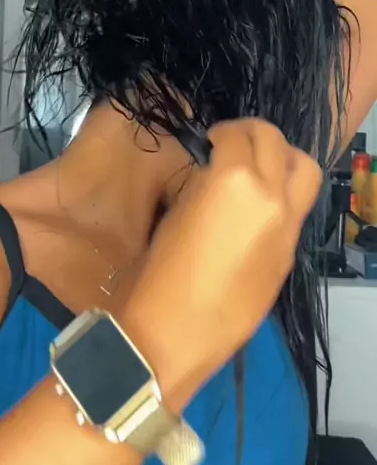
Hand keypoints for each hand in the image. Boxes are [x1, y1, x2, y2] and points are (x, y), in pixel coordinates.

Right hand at [124, 119, 321, 410]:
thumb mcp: (176, 211)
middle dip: (254, 135)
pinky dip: (282, 196)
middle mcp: (271, 196)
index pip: (238, 134)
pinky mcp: (289, 255)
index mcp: (234, 179)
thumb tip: (216, 171)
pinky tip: (255, 211)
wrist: (174, 333)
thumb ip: (205, 182)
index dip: (222, 132)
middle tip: (233, 145)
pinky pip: (296, 209)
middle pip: (278, 142)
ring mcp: (286, 227)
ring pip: (306, 172)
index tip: (210, 140)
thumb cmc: (159, 271)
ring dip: (283, 160)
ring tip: (257, 170)